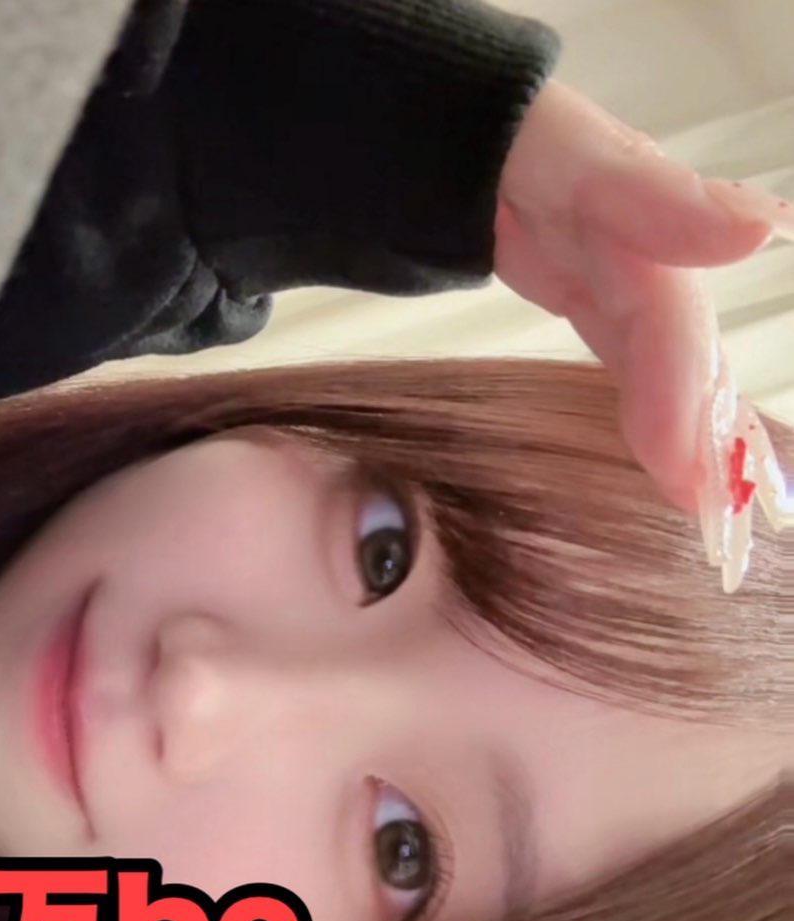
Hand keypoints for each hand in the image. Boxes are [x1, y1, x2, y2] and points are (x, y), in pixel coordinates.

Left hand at [494, 79, 791, 518]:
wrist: (434, 122)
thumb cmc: (483, 132)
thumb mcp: (551, 146)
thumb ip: (646, 188)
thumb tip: (760, 231)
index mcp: (630, 216)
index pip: (666, 320)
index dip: (681, 398)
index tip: (694, 480)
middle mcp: (633, 244)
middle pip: (680, 347)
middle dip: (702, 434)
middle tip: (721, 523)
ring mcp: (611, 263)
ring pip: (663, 356)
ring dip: (688, 428)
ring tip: (708, 506)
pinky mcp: (588, 280)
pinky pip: (633, 349)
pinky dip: (653, 401)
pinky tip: (670, 451)